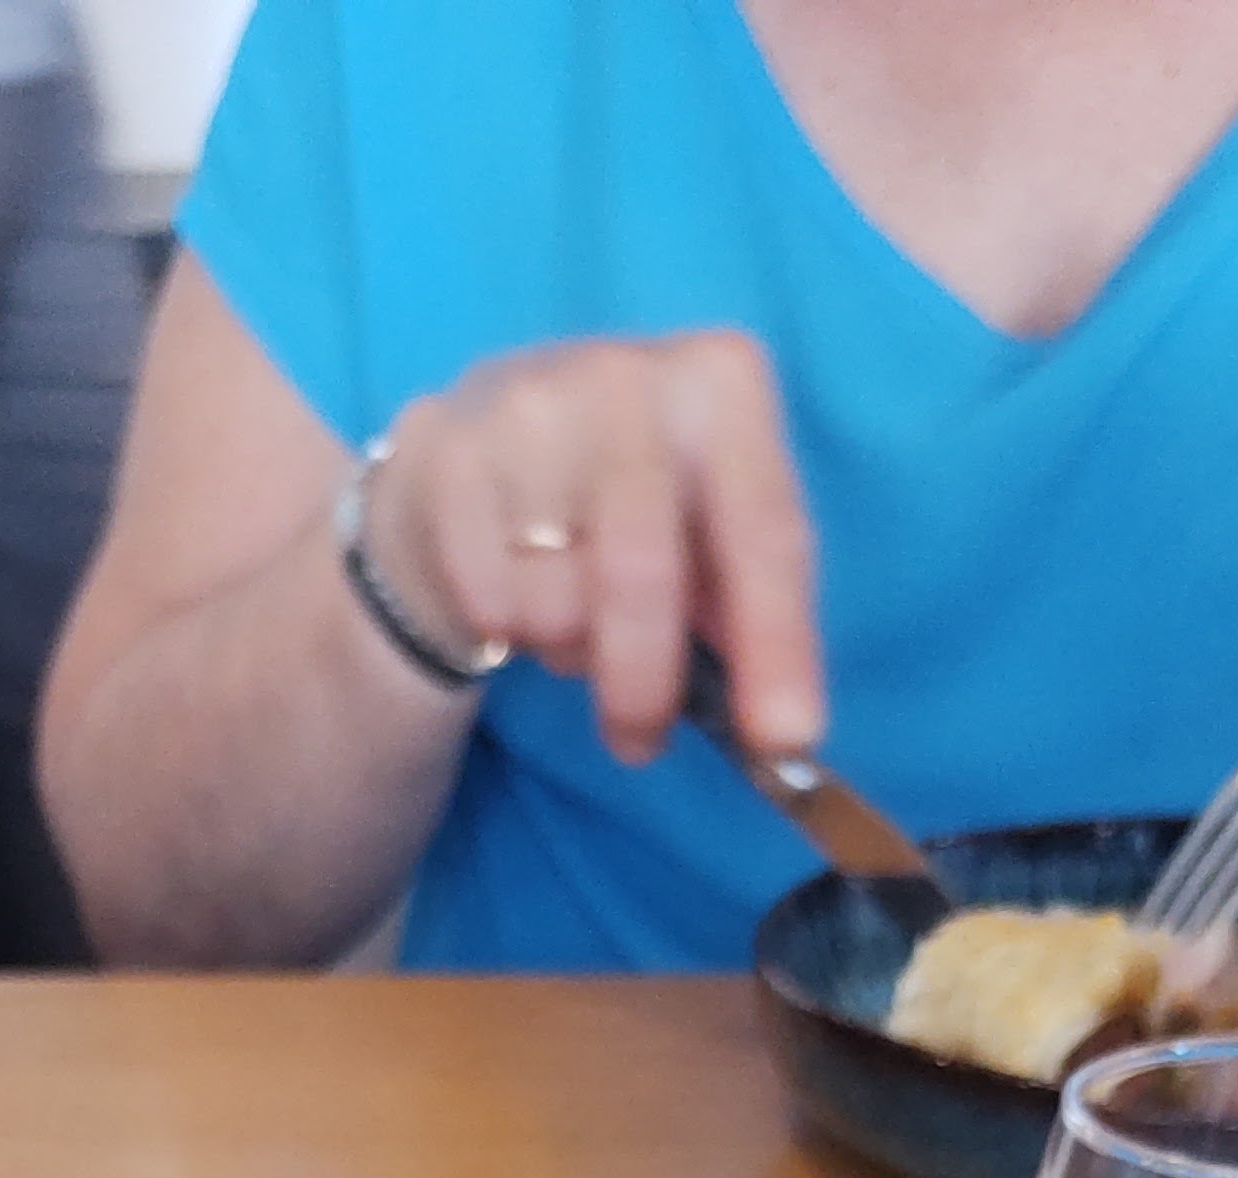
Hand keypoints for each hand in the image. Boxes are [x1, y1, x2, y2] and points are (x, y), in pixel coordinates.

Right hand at [355, 332, 823, 764]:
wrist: (477, 452)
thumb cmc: (620, 506)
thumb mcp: (705, 536)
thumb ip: (749, 618)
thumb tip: (785, 734)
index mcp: (722, 383)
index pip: (764, 531)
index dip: (777, 645)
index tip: (786, 742)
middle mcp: (630, 374)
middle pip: (642, 571)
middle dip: (644, 686)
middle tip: (640, 743)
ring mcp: (531, 404)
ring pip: (555, 599)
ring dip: (566, 646)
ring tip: (566, 615)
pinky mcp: (450, 451)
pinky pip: (488, 599)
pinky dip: (502, 628)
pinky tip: (509, 594)